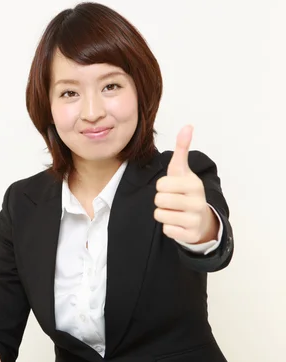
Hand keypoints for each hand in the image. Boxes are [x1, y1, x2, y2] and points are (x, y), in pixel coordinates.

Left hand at [154, 125, 218, 243]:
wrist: (202, 218)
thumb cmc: (186, 191)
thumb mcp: (182, 170)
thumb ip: (182, 149)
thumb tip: (187, 126)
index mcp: (194, 184)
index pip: (160, 185)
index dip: (162, 187)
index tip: (172, 188)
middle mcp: (197, 202)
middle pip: (159, 200)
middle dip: (161, 200)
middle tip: (172, 201)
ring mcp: (195, 219)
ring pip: (160, 215)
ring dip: (164, 214)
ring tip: (175, 211)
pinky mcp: (190, 235)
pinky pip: (166, 230)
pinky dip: (169, 227)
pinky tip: (179, 223)